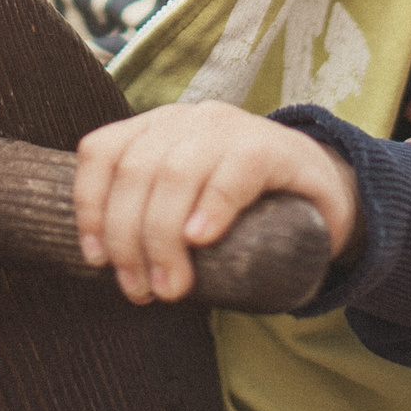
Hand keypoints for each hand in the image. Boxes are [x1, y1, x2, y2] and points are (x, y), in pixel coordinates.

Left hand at [71, 101, 362, 304]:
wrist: (320, 192)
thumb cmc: (241, 210)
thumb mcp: (186, 207)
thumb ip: (151, 220)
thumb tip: (109, 269)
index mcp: (155, 129)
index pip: (102, 152)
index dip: (90, 206)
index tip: (96, 259)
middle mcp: (186, 119)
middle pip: (136, 171)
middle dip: (129, 239)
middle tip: (142, 290)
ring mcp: (228, 128)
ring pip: (174, 173)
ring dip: (163, 237)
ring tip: (172, 286)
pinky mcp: (270, 146)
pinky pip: (233, 170)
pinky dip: (212, 206)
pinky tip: (203, 238)